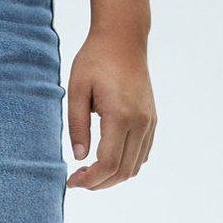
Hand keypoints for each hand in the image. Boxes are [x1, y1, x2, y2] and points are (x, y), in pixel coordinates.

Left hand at [66, 30, 155, 189]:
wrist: (123, 39)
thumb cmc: (95, 60)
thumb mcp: (77, 90)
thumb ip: (77, 125)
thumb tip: (79, 157)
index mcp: (120, 115)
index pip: (108, 163)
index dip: (89, 179)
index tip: (71, 181)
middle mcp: (140, 122)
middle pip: (123, 171)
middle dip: (99, 183)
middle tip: (77, 180)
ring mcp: (149, 122)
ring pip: (135, 166)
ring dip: (112, 176)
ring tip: (88, 172)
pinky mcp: (152, 119)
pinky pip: (142, 153)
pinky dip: (125, 164)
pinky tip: (106, 159)